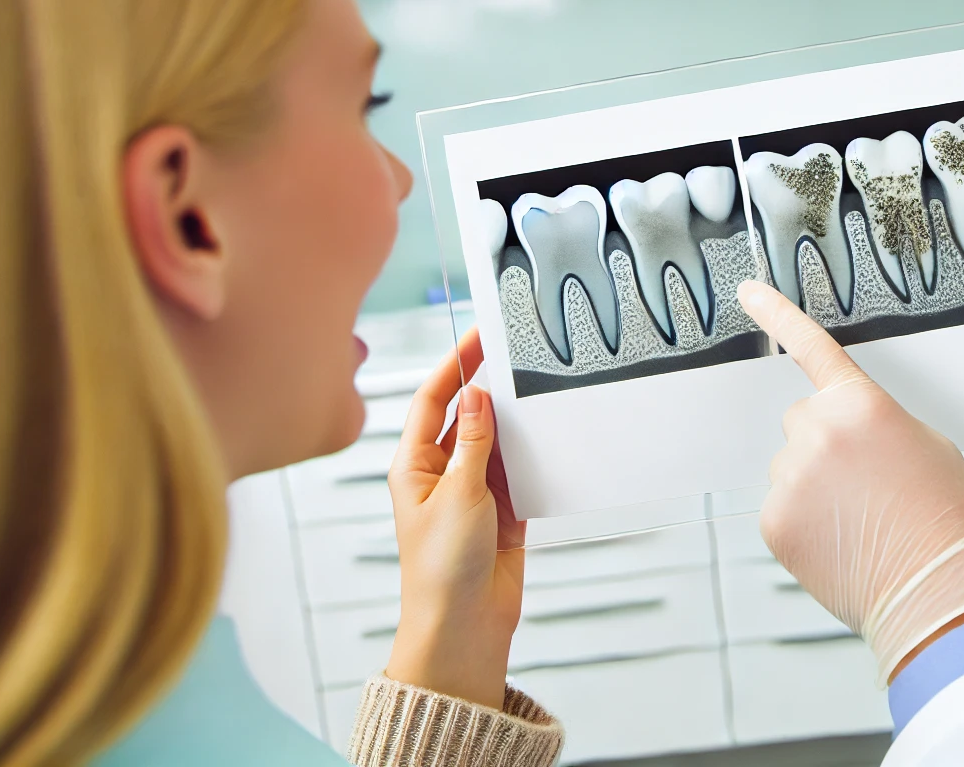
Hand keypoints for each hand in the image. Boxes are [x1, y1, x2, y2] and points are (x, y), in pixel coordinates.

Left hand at [385, 330, 524, 708]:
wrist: (464, 628)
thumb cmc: (441, 571)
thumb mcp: (459, 495)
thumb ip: (472, 443)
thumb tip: (476, 396)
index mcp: (413, 466)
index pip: (433, 401)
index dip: (455, 364)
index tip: (479, 335)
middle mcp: (441, 475)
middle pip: (468, 417)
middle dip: (491, 390)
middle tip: (519, 357)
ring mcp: (473, 493)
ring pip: (498, 442)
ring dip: (517, 425)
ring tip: (540, 395)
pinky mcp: (503, 513)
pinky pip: (521, 471)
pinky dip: (535, 457)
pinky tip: (550, 441)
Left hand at [736, 280, 963, 683]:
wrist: (936, 590)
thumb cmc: (944, 517)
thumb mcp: (927, 443)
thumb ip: (876, 420)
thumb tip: (847, 430)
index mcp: (861, 404)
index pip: (812, 348)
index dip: (777, 314)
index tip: (746, 290)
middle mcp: (817, 432)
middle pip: (804, 419)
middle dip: (828, 441)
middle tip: (869, 480)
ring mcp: (790, 477)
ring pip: (792, 465)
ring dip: (817, 483)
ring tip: (862, 517)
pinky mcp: (775, 520)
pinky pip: (783, 505)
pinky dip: (805, 520)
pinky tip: (841, 539)